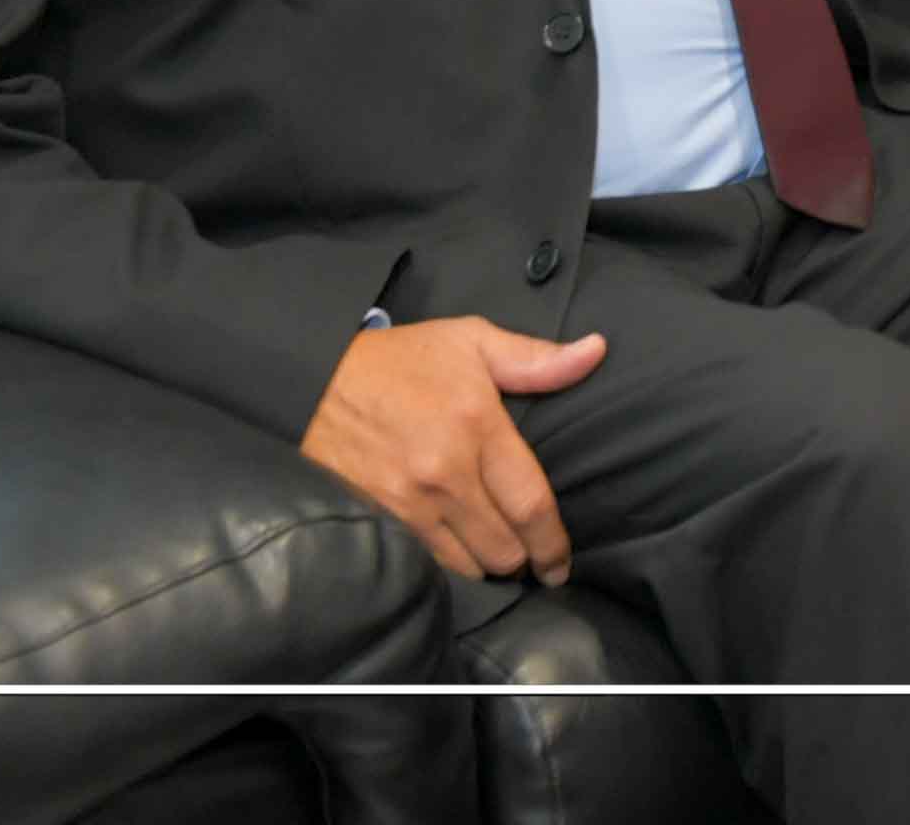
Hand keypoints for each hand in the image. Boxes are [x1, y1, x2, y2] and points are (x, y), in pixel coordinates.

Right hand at [300, 318, 606, 584]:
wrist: (313, 381)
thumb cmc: (400, 361)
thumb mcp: (471, 342)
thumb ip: (536, 358)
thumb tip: (596, 351)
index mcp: (478, 428)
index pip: (532, 505)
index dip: (554, 543)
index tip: (561, 563)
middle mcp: (446, 474)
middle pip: (503, 547)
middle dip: (523, 558)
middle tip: (529, 556)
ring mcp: (408, 503)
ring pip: (467, 565)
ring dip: (486, 566)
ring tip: (494, 554)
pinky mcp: (378, 519)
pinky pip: (426, 564)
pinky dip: (447, 566)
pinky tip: (456, 555)